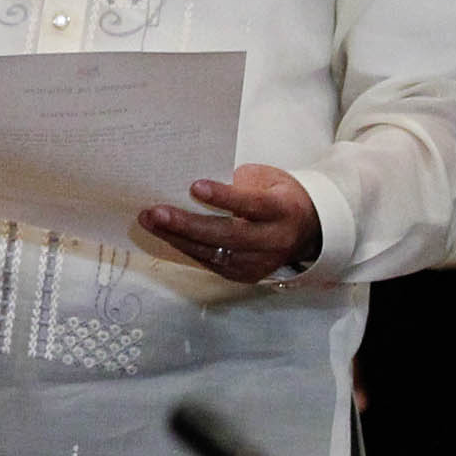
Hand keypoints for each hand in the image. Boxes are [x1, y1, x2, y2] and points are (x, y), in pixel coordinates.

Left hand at [141, 164, 322, 285]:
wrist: (305, 230)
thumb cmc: (279, 196)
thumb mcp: (267, 179)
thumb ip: (238, 183)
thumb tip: (194, 187)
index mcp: (283, 211)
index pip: (252, 204)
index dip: (224, 197)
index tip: (194, 186)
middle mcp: (273, 241)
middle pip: (228, 235)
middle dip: (187, 225)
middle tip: (155, 213)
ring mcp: (260, 263)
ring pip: (214, 253)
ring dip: (178, 238)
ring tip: (150, 222)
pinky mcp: (245, 275)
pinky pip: (211, 263)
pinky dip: (186, 248)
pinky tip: (166, 234)